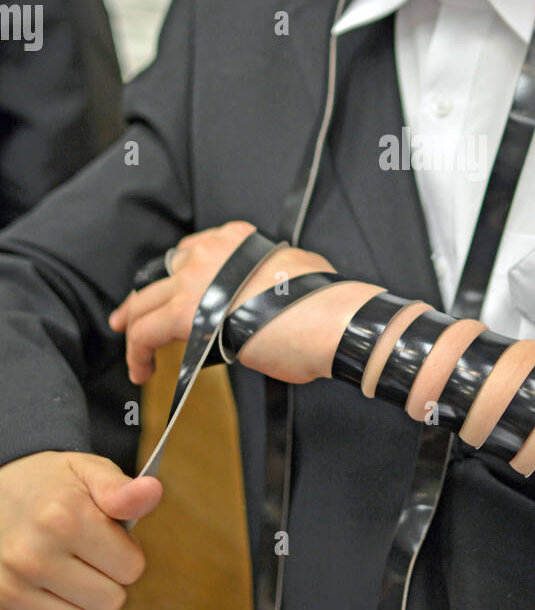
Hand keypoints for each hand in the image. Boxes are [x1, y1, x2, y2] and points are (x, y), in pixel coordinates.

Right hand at [0, 451, 160, 609]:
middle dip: (107, 580)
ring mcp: (11, 588)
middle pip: (110, 602)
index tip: (106, 538)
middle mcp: (35, 557)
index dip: (126, 553)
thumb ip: (121, 489)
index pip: (132, 569)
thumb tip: (152, 492)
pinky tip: (43, 593)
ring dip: (82, 606)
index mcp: (65, 519)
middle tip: (85, 557)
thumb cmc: (46, 485)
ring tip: (65, 574)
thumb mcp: (85, 471)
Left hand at [107, 221, 338, 383]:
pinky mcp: (185, 312)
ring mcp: (195, 278)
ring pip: (144, 303)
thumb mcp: (293, 272)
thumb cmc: (323, 305)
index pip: (191, 253)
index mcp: (236, 239)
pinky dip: (137, 352)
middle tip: (128, 319)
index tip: (172, 297)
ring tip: (135, 355)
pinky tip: (142, 370)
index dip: (176, 279)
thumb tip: (263, 301)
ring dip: (134, 328)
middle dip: (141, 300)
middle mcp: (210, 250)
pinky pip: (145, 332)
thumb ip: (268, 279)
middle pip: (161, 275)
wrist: (329, 319)